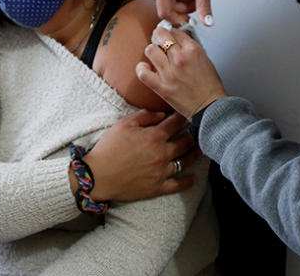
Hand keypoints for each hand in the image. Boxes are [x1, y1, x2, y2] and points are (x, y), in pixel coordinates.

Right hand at [78, 110, 200, 201]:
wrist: (97, 176)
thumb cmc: (108, 148)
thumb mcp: (123, 125)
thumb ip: (144, 116)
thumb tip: (161, 114)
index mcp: (154, 136)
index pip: (175, 123)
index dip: (183, 116)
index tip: (189, 112)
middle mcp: (162, 153)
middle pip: (186, 141)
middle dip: (195, 134)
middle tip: (201, 130)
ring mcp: (162, 171)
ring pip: (186, 161)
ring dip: (196, 154)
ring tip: (202, 149)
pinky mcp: (158, 187)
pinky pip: (177, 185)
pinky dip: (187, 182)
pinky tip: (194, 178)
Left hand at [137, 26, 226, 118]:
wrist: (210, 107)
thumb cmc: (209, 86)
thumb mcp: (205, 59)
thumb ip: (191, 48)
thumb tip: (178, 41)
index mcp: (193, 50)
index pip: (176, 31)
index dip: (172, 34)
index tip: (171, 37)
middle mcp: (180, 59)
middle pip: (161, 35)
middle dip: (160, 36)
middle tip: (160, 41)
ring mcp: (169, 73)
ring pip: (150, 50)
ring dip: (152, 51)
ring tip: (156, 56)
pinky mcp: (161, 87)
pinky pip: (143, 73)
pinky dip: (142, 69)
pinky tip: (147, 68)